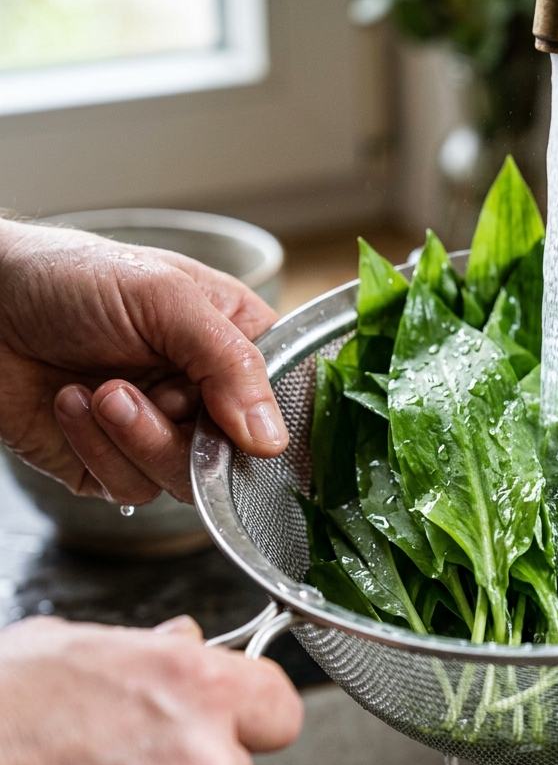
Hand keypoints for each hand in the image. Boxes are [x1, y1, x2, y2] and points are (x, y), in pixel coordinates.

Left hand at [0, 218, 288, 504]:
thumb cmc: (68, 277)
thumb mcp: (164, 297)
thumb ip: (229, 364)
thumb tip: (271, 438)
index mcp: (233, 343)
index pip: (283, 398)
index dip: (271, 421)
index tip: (247, 426)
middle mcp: (203, 393)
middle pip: (237, 454)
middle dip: (185, 431)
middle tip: (149, 393)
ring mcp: (160, 432)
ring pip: (186, 481)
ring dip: (137, 439)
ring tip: (101, 393)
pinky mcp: (112, 464)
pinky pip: (130, 487)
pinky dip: (97, 449)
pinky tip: (72, 404)